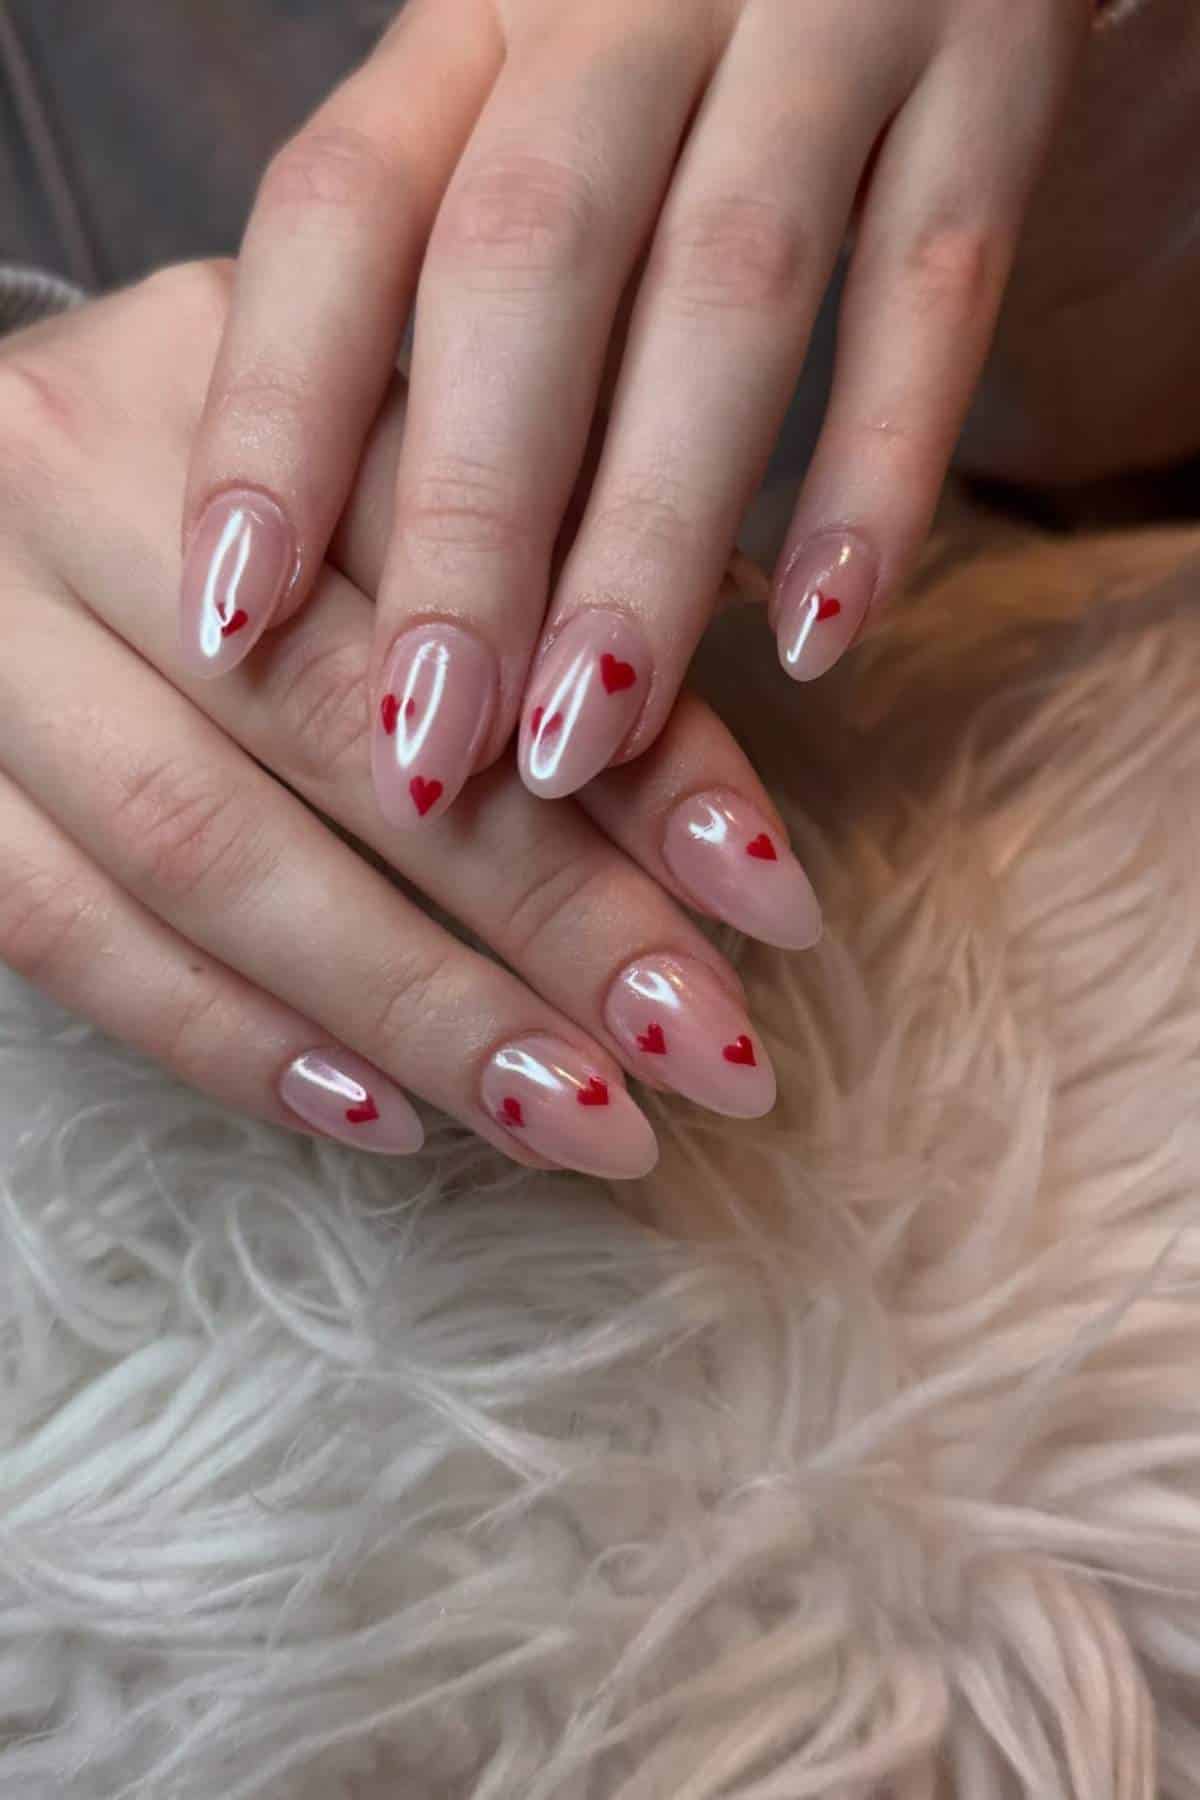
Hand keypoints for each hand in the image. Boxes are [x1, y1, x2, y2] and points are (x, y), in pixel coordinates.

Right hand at [0, 264, 820, 1178]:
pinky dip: (228, 1037)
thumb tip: (744, 778)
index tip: (771, 899)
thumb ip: (544, 575)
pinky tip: (385, 1116)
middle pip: (343, 724)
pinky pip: (62, 931)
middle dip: (548, 912)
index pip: (473, 574)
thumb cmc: (245, 487)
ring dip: (412, 1006)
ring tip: (579, 1117)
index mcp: (241, 351)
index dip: (636, 750)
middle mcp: (76, 460)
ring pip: (203, 846)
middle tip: (704, 1053)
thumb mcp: (393, 463)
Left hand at [180, 0, 1088, 826]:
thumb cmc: (681, 32)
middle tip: (428, 747)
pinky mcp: (999, 67)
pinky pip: (940, 286)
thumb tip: (367, 564)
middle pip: (524, 266)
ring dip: (650, 540)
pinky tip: (823, 640)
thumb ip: (450, 262)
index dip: (277, 418)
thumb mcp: (531, 90)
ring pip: (727, 292)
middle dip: (469, 528)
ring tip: (582, 741)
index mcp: (483, 9)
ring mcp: (831, 13)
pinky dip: (880, 474)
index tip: (232, 621)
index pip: (345, 209)